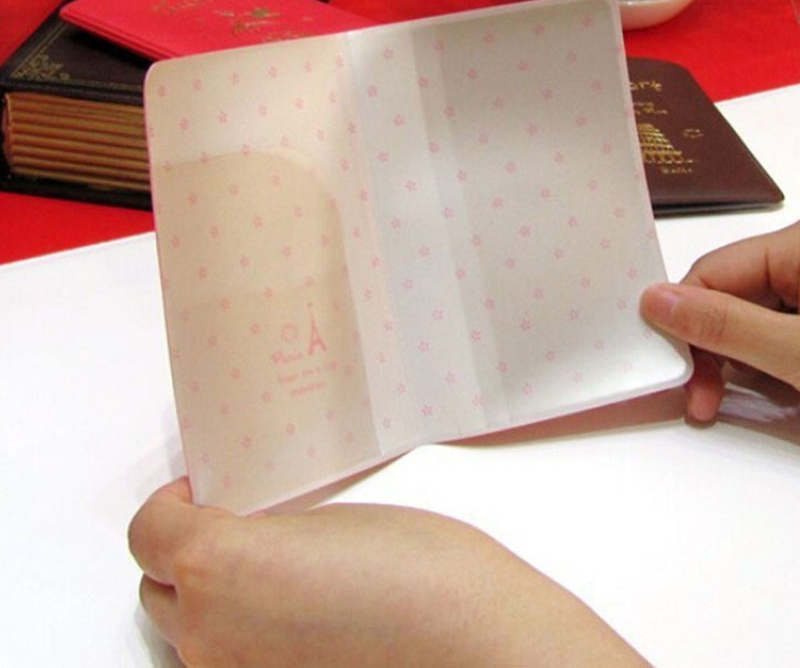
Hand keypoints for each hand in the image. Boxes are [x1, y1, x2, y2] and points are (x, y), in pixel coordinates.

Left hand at [129, 478, 647, 667]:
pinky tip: (299, 619)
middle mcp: (214, 637)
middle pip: (159, 587)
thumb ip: (276, 529)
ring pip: (191, 633)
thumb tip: (257, 533)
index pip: (149, 530)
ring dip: (213, 600)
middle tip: (237, 528)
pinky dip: (246, 640)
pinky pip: (232, 664)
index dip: (171, 504)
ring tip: (274, 575)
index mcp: (222, 567)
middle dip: (188, 554)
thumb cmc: (428, 580)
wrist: (480, 650)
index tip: (196, 494)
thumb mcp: (338, 518)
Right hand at [641, 221, 799, 421]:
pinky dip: (769, 365)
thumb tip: (658, 302)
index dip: (684, 321)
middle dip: (712, 351)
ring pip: (748, 321)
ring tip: (740, 399)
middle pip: (726, 298)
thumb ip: (729, 326)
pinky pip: (774, 333)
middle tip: (704, 399)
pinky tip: (780, 390)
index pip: (710, 273)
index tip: (677, 371)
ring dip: (739, 364)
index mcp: (797, 248)